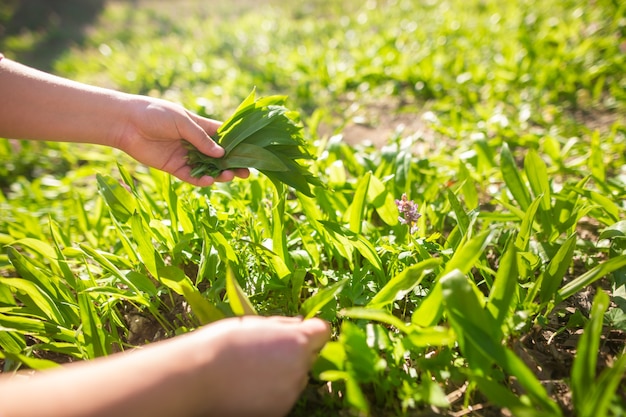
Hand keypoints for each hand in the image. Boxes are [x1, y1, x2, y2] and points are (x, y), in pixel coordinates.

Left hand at [116, 96, 248, 185]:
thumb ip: (200, 138)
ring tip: (229, 177)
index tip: (251, 152)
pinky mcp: (173, 167)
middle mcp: (195, 142)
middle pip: (219, 156)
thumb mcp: (182, 121)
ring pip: (208, 168)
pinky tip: (209, 180)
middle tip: (246, 172)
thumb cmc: (154, 113)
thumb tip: (221, 154)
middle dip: (233, 164)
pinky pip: (191, 176)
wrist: (126, 123)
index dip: (237, 144)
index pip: (223, 135)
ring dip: (219, 173)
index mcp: (199, 126)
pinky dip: (201, 180)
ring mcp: (185, 155)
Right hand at [194, 316, 330, 416]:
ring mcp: (290, 393)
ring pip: (296, 378)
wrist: (197, 379)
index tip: (299, 330)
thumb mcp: (254, 323)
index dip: (312, 329)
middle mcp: (300, 368)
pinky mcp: (279, 411)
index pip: (322, 331)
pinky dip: (272, 392)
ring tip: (251, 370)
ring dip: (283, 373)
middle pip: (308, 357)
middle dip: (294, 353)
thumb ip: (283, 325)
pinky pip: (283, 396)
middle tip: (264, 350)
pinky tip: (249, 386)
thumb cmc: (223, 344)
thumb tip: (300, 323)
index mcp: (296, 341)